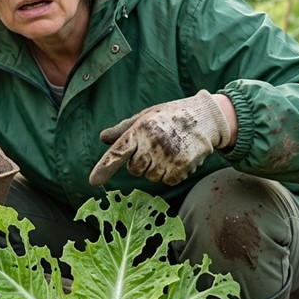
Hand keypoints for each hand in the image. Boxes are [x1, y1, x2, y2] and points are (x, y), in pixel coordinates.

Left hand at [89, 90, 230, 186]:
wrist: (205, 117)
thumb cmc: (170, 116)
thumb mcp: (146, 116)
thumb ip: (124, 130)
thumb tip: (103, 138)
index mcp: (140, 128)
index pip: (118, 151)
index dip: (104, 168)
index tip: (93, 182)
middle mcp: (152, 143)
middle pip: (134, 169)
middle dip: (141, 162)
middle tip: (155, 147)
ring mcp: (168, 155)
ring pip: (151, 177)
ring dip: (157, 169)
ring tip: (169, 150)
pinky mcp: (182, 166)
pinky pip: (167, 181)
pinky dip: (171, 173)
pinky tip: (179, 157)